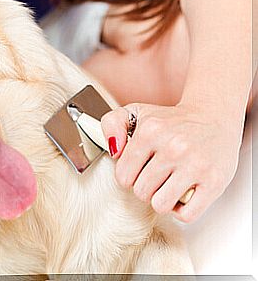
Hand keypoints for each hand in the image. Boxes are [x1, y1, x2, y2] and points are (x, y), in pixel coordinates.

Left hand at [101, 103, 243, 222]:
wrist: (213, 116)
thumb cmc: (171, 120)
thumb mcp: (135, 113)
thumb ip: (111, 124)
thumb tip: (114, 152)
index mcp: (150, 131)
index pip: (123, 176)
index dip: (129, 177)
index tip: (139, 170)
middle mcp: (173, 147)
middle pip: (141, 192)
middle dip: (146, 188)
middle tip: (156, 177)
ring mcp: (195, 164)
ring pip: (161, 205)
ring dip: (162, 200)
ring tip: (168, 185)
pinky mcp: (214, 181)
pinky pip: (187, 214)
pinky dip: (182, 210)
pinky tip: (184, 193)